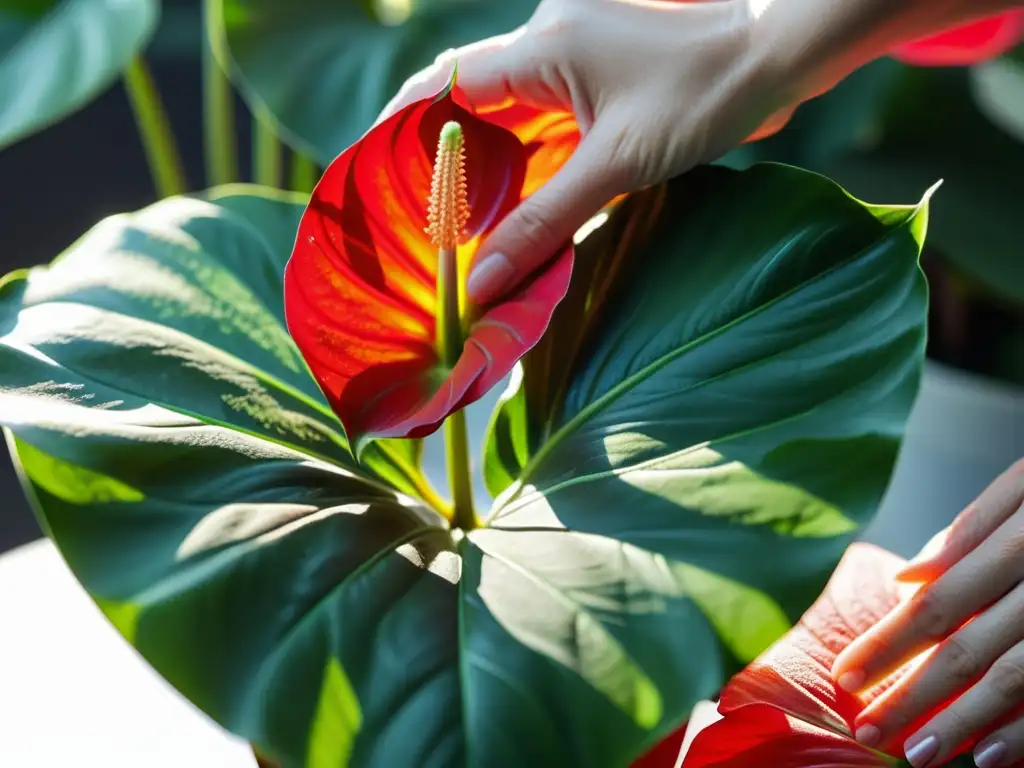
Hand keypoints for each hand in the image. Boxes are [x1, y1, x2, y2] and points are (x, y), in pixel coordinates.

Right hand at [377, 0, 794, 304]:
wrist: (775, 56)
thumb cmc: (704, 95)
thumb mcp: (617, 165)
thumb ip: (544, 223)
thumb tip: (482, 283)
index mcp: (540, 48)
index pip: (444, 89)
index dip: (402, 133)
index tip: (371, 177)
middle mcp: (546, 43)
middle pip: (466, 102)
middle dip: (435, 155)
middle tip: (407, 213)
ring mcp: (573, 59)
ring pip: (504, 116)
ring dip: (480, 165)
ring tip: (449, 222)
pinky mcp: (597, 80)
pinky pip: (542, 122)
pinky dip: (522, 163)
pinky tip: (512, 205)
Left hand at [831, 459, 1023, 767]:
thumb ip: (973, 529)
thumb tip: (906, 579)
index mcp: (1020, 539)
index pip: (938, 603)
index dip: (888, 643)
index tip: (844, 676)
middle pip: (968, 648)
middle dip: (914, 694)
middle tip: (869, 730)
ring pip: (1015, 678)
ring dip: (965, 722)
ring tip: (920, 753)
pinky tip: (992, 758)